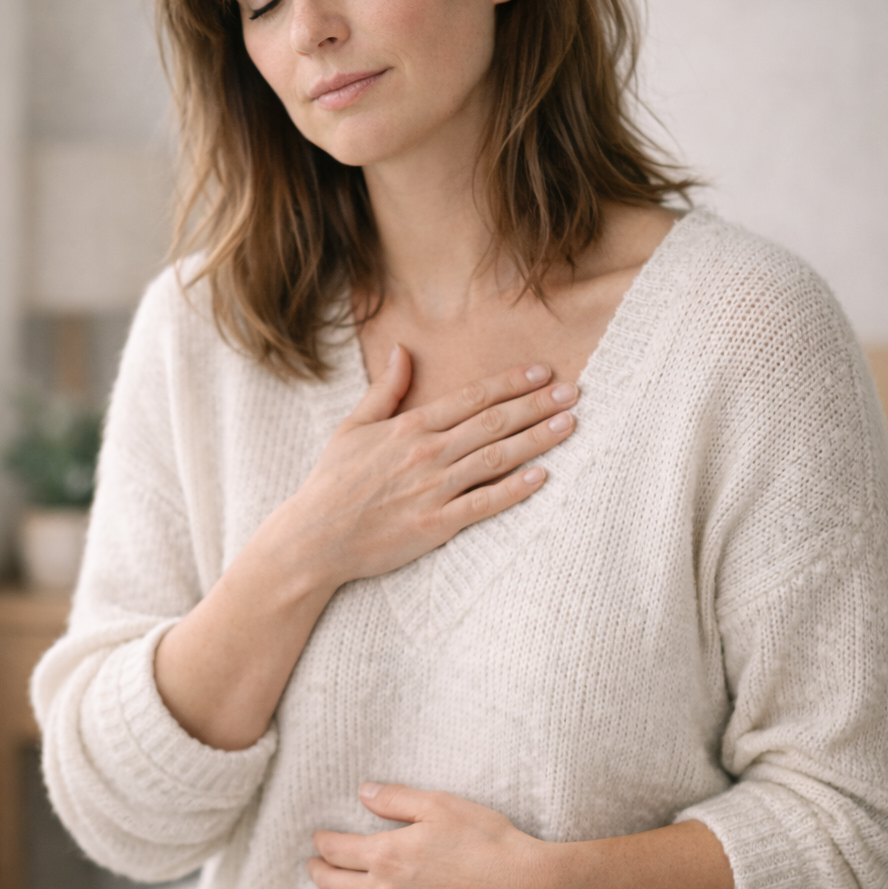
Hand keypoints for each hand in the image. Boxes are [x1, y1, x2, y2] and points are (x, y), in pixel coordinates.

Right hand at [277, 346, 577, 590]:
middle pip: (492, 423)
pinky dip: (514, 490)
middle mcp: (426, 453)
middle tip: (573, 391)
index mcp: (408, 427)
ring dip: (536, 439)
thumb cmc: (332, 483)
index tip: (542, 372)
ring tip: (569, 424)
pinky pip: (484, 505)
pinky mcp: (436, 526)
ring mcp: (433, 490)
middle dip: (536, 405)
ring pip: (495, 459)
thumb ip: (385, 390)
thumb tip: (402, 349)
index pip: (470, 398)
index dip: (509, 383)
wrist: (314, 539)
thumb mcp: (352, 427)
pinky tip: (542, 476)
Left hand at [309, 788, 735, 888]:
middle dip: (318, 874)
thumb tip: (363, 792)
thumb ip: (396, 798)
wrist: (524, 887)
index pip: (336, 851)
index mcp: (386, 855)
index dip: (322, 843)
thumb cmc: (486, 840)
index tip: (319, 839)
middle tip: (314, 866)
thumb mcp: (440, 805)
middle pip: (333, 888)